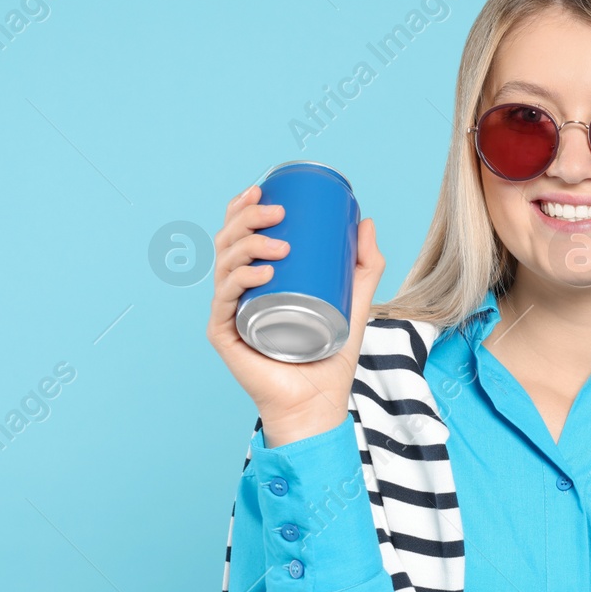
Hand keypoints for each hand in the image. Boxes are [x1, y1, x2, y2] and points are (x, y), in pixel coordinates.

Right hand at [205, 181, 387, 447]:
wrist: (319, 402)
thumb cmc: (329, 356)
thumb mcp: (353, 302)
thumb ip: (364, 266)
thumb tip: (366, 221)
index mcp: (255, 281)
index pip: (238, 236)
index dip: (241, 208)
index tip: (261, 189)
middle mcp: (236, 293)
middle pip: (227, 243)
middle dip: (245, 219)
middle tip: (276, 213)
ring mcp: (228, 313)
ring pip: (224, 265)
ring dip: (247, 245)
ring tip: (279, 245)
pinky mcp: (226, 336)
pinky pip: (226, 301)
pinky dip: (240, 281)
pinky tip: (260, 272)